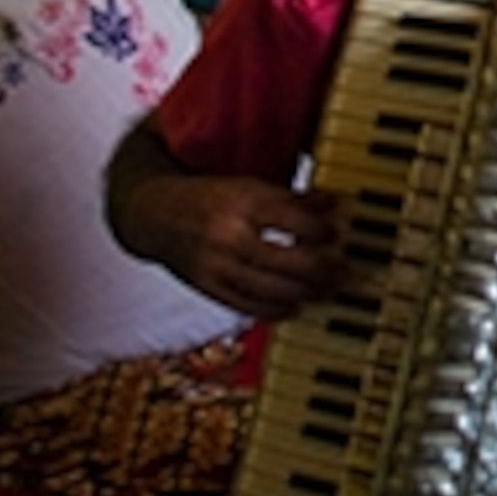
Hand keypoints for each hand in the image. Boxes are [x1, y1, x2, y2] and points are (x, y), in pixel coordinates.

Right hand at [114, 163, 339, 320]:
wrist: (153, 213)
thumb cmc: (209, 197)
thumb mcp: (248, 186)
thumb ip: (290, 198)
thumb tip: (332, 205)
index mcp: (241, 202)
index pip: (293, 219)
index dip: (321, 229)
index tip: (337, 233)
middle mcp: (228, 235)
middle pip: (286, 260)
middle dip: (322, 269)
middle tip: (344, 271)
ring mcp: (216, 265)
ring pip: (270, 288)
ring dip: (305, 293)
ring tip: (327, 290)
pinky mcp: (207, 287)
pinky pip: (247, 305)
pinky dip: (276, 309)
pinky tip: (296, 306)